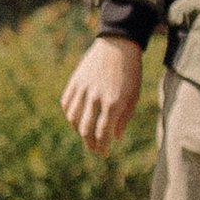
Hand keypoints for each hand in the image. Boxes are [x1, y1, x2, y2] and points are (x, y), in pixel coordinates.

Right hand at [61, 35, 143, 156]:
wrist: (119, 45)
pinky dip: (69, 114)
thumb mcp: (133, 95)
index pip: (103, 133)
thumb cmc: (130, 73)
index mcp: (114, 102)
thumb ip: (124, 118)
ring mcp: (83, 88)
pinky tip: (77, 118)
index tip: (104, 154)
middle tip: (95, 149)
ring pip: (73, 118)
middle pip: (85, 129)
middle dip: (89, 143)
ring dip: (78, 130)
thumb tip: (114, 138)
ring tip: (86, 134)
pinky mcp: (75, 81)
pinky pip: (66, 103)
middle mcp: (96, 97)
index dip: (102, 147)